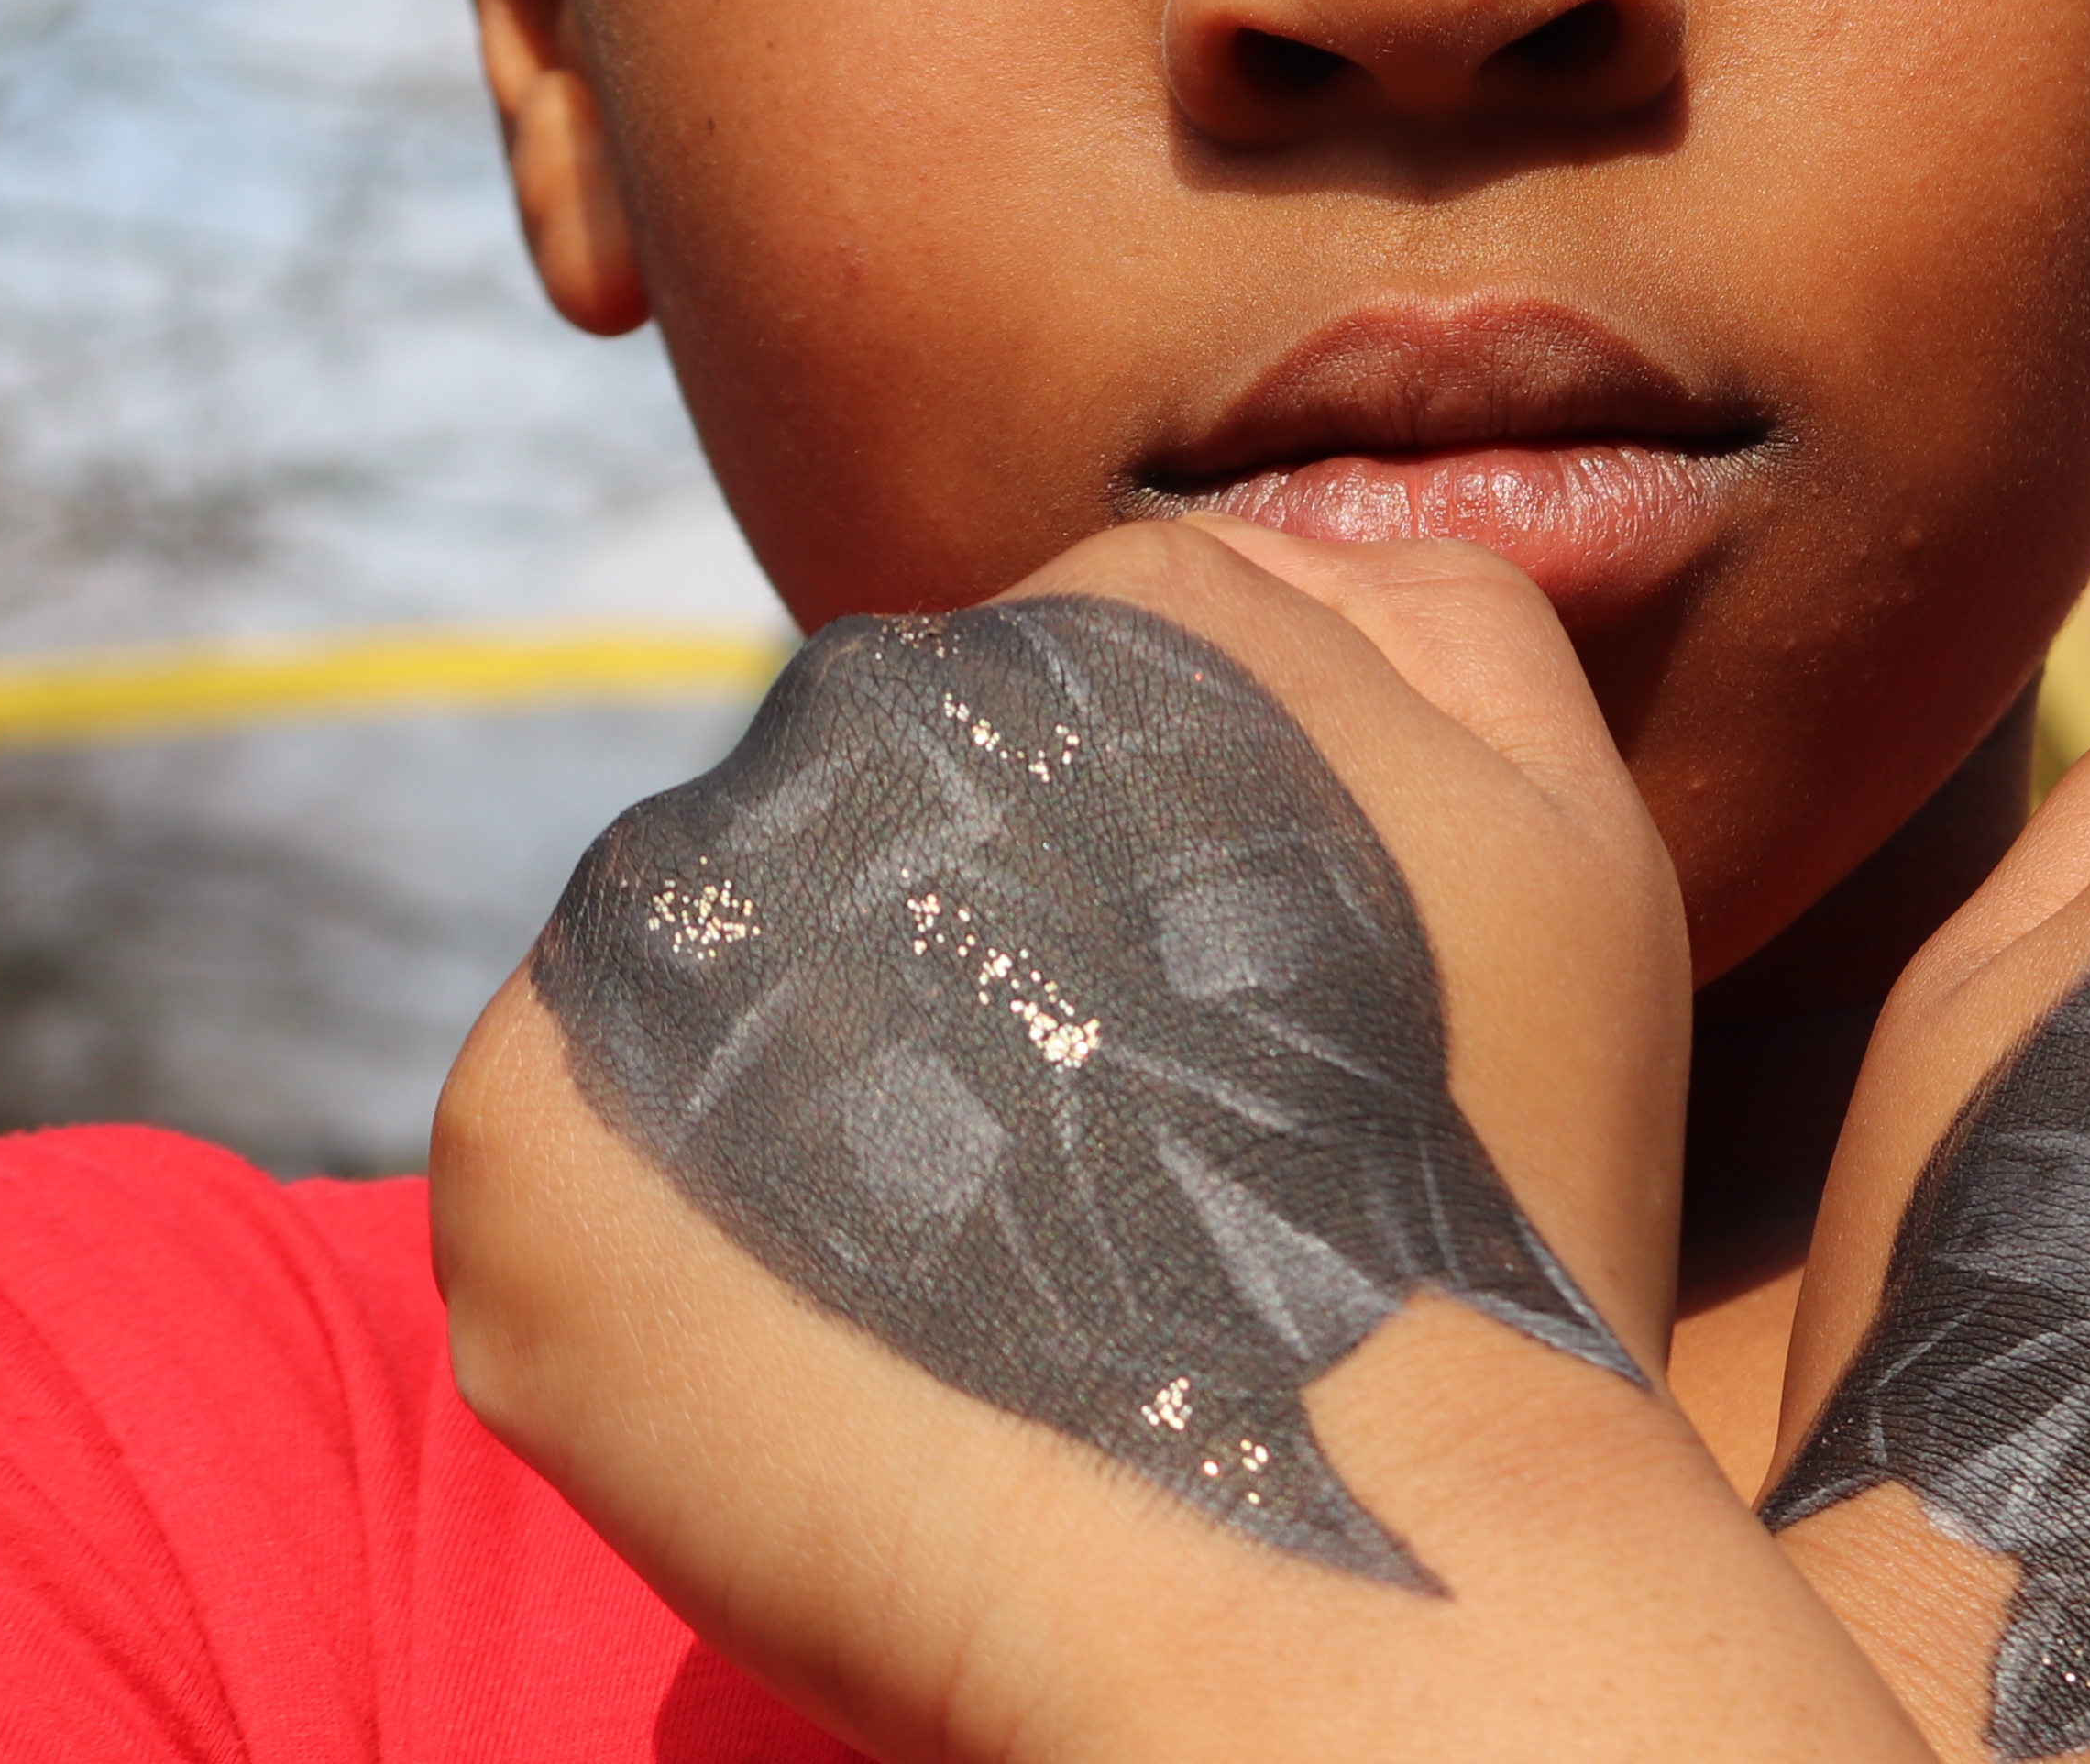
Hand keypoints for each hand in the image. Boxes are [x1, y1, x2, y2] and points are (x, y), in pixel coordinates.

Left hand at [433, 514, 1929, 1763]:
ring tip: (947, 1279)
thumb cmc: (1496, 1216)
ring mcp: (680, 909)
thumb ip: (1437, 621)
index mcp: (1111, 608)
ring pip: (713, 955)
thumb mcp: (1565, 842)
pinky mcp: (524, 1130)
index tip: (1184, 1060)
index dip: (1122, 905)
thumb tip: (1287, 536)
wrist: (1351, 1553)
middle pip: (874, 812)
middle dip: (946, 970)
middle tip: (1073, 1182)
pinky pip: (558, 1121)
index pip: (1056, 712)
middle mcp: (860, 701)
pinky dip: (645, 1226)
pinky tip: (807, 1337)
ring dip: (792, 1078)